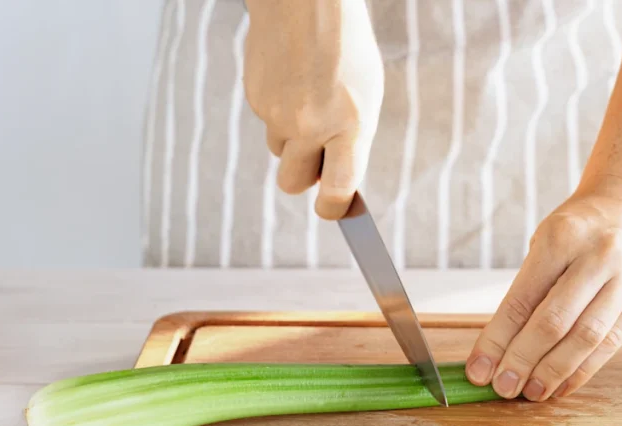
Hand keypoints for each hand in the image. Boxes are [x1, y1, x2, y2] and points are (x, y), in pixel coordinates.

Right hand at [243, 0, 382, 218]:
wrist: (306, 2)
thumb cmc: (346, 49)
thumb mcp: (367, 97)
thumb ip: (353, 140)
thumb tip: (338, 180)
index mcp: (349, 126)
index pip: (337, 190)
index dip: (333, 209)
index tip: (333, 210)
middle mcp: (310, 125)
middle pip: (293, 184)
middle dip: (304, 178)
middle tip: (317, 159)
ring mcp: (277, 113)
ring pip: (279, 149)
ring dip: (292, 139)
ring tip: (307, 100)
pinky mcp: (254, 98)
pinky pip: (266, 121)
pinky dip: (278, 110)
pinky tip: (291, 81)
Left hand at [465, 187, 621, 400]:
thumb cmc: (579, 228)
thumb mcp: (545, 242)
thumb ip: (526, 291)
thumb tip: (498, 350)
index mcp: (561, 238)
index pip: (521, 300)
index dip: (497, 340)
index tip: (479, 370)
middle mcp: (598, 257)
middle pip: (554, 322)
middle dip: (523, 360)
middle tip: (502, 387)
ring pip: (586, 338)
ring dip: (553, 372)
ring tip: (530, 392)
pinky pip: (610, 345)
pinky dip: (583, 371)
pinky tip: (561, 386)